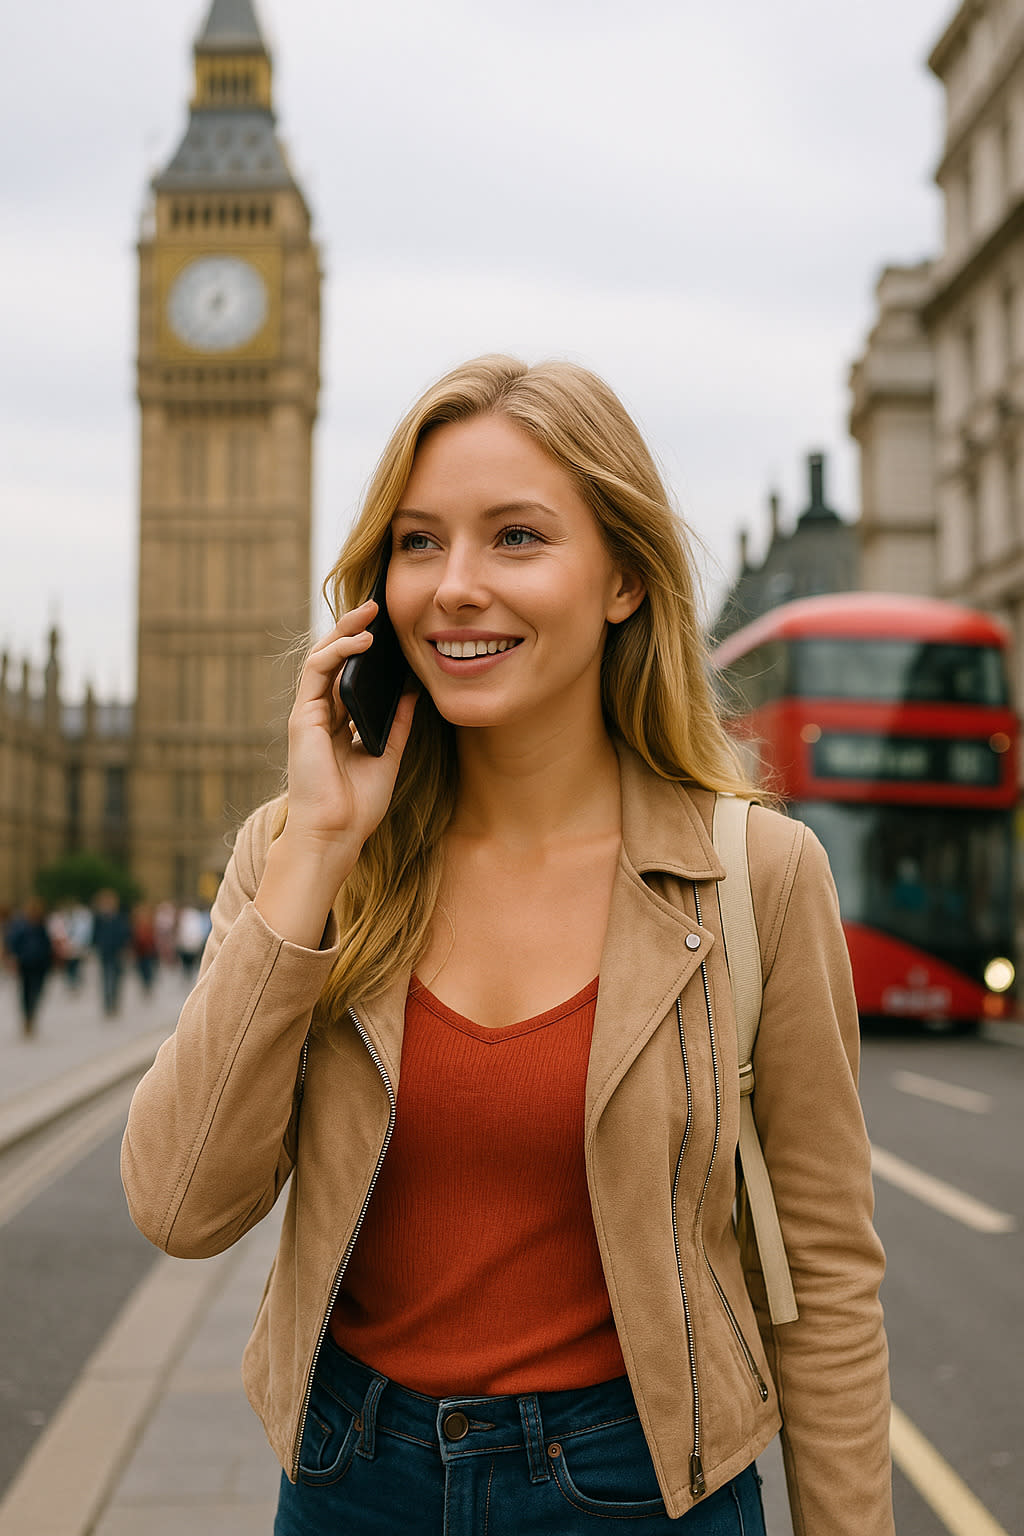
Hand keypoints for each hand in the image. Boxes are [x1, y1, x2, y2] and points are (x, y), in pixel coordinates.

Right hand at [281, 601, 416, 859]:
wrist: (336, 834)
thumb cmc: (358, 805)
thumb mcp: (389, 755)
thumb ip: (398, 723)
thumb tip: (414, 691)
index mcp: (338, 724)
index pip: (349, 676)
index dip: (364, 651)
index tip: (388, 631)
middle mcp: (321, 715)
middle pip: (334, 661)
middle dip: (353, 631)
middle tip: (377, 608)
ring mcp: (309, 714)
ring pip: (322, 658)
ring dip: (344, 631)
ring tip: (370, 614)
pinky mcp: (302, 716)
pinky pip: (317, 671)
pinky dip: (338, 651)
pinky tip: (362, 642)